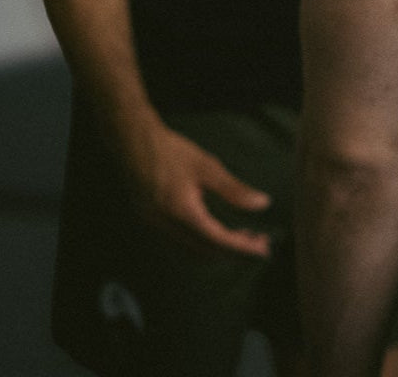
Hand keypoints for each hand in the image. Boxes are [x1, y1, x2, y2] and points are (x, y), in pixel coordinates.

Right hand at [122, 121, 271, 256]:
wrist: (134, 144)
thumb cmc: (172, 152)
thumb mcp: (208, 167)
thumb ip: (234, 190)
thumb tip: (262, 204)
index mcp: (182, 214)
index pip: (218, 241)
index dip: (242, 248)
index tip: (263, 249)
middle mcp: (167, 227)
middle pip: (205, 252)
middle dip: (233, 252)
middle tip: (259, 243)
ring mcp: (156, 227)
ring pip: (191, 252)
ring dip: (217, 250)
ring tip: (242, 237)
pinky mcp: (152, 222)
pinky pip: (180, 245)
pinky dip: (201, 244)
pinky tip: (214, 231)